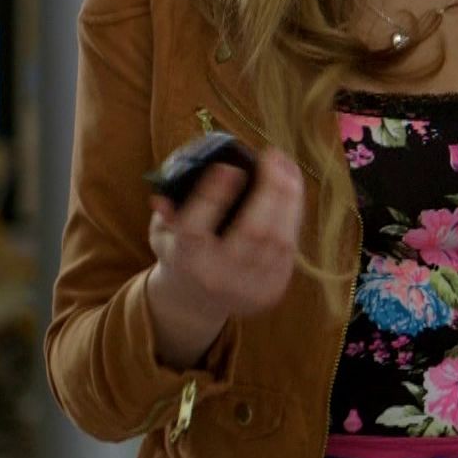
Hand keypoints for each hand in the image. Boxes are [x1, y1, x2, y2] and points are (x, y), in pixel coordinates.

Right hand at [143, 149, 304, 368]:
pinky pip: (290, 247)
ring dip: (290, 197)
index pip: (195, 228)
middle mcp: (218, 276)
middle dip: (270, 189)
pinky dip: (295, 214)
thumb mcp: (162, 235)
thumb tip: (164, 194)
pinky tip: (294, 190)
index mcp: (185, 260)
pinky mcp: (272, 288)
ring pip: (278, 238)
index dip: (213, 195)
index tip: (229, 167)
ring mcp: (248, 285)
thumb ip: (167, 213)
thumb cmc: (182, 254)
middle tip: (274, 156)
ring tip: (288, 167)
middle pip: (252, 231)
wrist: (197, 302)